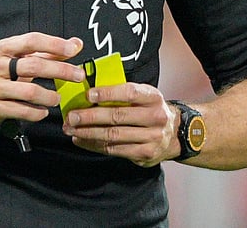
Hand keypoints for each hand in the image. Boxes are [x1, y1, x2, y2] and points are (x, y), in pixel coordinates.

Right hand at [0, 32, 84, 127]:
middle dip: (60, 71)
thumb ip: (46, 52)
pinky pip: (21, 111)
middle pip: (34, 66)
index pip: (31, 41)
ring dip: (49, 96)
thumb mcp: (15, 58)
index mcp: (4, 49)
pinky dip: (37, 113)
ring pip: (29, 91)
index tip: (73, 50)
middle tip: (77, 76)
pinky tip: (42, 111)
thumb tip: (75, 45)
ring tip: (56, 99)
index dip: (54, 44)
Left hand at [62, 82, 179, 166]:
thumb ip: (123, 94)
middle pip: (117, 117)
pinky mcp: (144, 154)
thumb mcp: (144, 96)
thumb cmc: (150, 110)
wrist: (175, 133)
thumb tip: (90, 94)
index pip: (129, 92)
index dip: (108, 93)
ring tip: (71, 129)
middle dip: (90, 117)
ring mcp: (151, 138)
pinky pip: (114, 149)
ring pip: (113, 135)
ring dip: (88, 133)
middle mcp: (155, 117)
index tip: (88, 94)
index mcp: (153, 98)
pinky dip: (94, 145)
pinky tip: (81, 140)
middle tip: (72, 116)